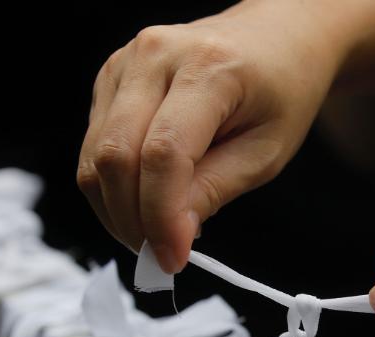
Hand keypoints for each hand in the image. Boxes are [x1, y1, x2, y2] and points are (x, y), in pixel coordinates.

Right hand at [77, 0, 347, 272]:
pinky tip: (146, 201)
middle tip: (160, 256)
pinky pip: (94, 148)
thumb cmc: (280, 91)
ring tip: (155, 233)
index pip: (163, 154)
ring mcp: (124, 64)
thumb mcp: (267, 152)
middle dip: (133, 221)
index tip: (172, 260)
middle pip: (116, 157)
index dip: (161, 216)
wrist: (272, 39)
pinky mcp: (109, 79)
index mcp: (208, 68)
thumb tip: (170, 236)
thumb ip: (215, 191)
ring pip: (95, 158)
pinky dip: (114, 189)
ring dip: (118, 210)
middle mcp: (154, 56)